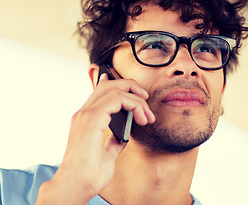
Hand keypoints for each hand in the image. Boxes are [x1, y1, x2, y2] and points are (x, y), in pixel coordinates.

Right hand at [35, 74, 154, 204]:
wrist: (75, 186)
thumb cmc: (88, 174)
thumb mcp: (107, 154)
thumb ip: (113, 141)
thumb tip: (123, 136)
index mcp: (86, 119)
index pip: (101, 91)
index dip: (120, 86)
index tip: (138, 95)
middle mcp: (84, 113)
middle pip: (108, 84)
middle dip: (131, 86)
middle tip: (146, 99)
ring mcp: (86, 114)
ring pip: (115, 88)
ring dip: (137, 99)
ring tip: (147, 116)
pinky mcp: (92, 118)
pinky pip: (117, 99)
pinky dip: (133, 104)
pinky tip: (141, 119)